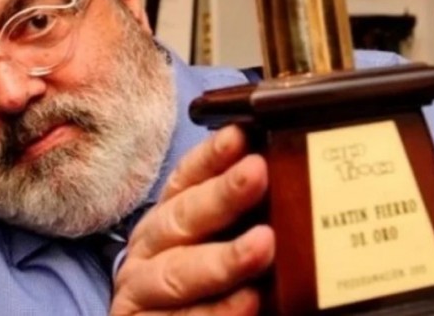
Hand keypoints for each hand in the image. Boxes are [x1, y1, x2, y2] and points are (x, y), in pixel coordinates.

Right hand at [110, 125, 274, 314]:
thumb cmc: (203, 285)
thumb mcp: (222, 241)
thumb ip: (248, 216)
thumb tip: (290, 177)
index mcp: (169, 218)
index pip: (187, 179)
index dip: (211, 156)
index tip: (240, 135)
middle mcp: (150, 248)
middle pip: (183, 217)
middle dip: (222, 195)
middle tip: (257, 173)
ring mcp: (142, 290)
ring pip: (179, 273)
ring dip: (223, 259)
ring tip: (264, 244)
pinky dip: (219, 311)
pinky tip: (250, 301)